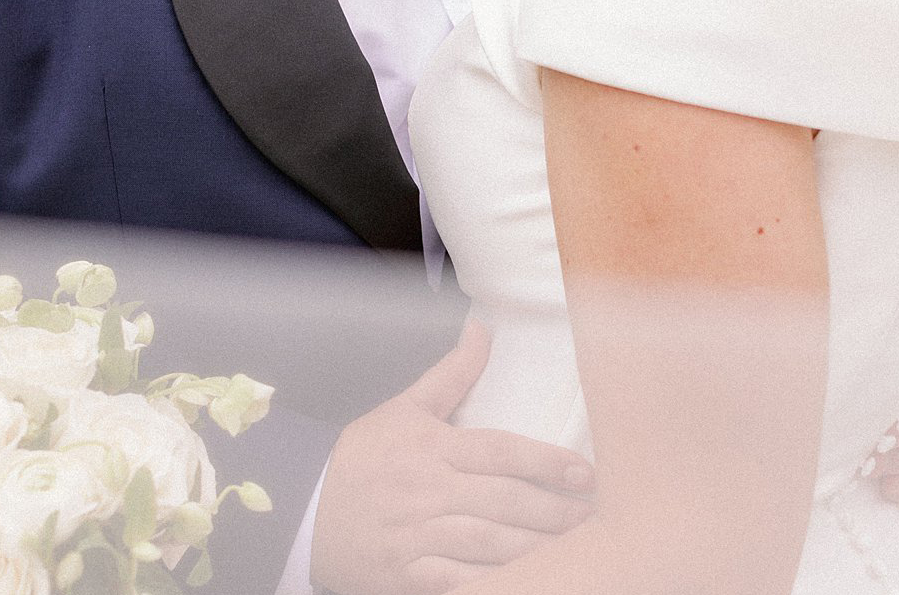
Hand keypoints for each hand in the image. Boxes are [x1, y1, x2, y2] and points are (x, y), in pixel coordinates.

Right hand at [311, 319, 595, 594]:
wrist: (303, 510)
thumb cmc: (363, 457)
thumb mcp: (405, 408)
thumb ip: (452, 374)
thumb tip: (482, 329)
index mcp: (433, 448)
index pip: (500, 452)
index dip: (545, 462)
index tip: (585, 473)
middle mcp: (429, 491)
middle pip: (502, 502)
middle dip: (553, 512)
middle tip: (595, 518)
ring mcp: (418, 537)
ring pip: (486, 544)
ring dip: (533, 549)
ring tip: (574, 552)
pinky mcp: (407, 576)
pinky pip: (455, 581)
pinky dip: (487, 583)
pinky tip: (523, 583)